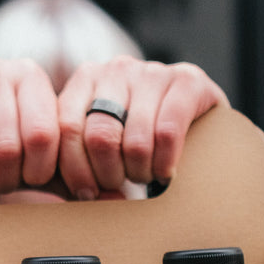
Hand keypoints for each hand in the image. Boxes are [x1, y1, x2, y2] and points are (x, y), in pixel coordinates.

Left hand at [57, 56, 229, 199]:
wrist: (198, 123)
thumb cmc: (138, 142)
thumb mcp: (101, 147)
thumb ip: (77, 163)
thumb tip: (74, 195)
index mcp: (84, 80)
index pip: (65, 129)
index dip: (76, 171)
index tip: (87, 193)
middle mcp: (115, 68)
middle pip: (99, 137)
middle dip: (109, 176)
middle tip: (120, 185)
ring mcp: (152, 71)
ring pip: (134, 141)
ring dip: (140, 173)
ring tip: (145, 176)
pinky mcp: (188, 80)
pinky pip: (168, 133)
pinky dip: (165, 162)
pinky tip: (166, 171)